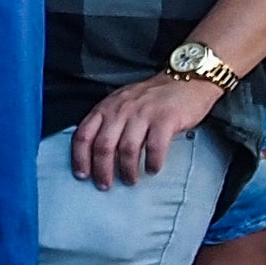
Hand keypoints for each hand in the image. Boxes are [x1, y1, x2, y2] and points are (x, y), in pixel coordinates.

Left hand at [69, 69, 226, 189]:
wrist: (185, 79)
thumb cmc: (151, 97)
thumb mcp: (121, 103)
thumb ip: (107, 122)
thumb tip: (94, 154)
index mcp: (106, 107)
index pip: (84, 134)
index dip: (79, 158)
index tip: (82, 175)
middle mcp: (121, 110)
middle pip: (103, 146)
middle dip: (102, 170)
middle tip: (105, 185)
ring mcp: (143, 114)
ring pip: (127, 149)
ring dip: (127, 170)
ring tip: (130, 180)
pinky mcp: (165, 119)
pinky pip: (155, 147)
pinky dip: (152, 162)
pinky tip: (152, 169)